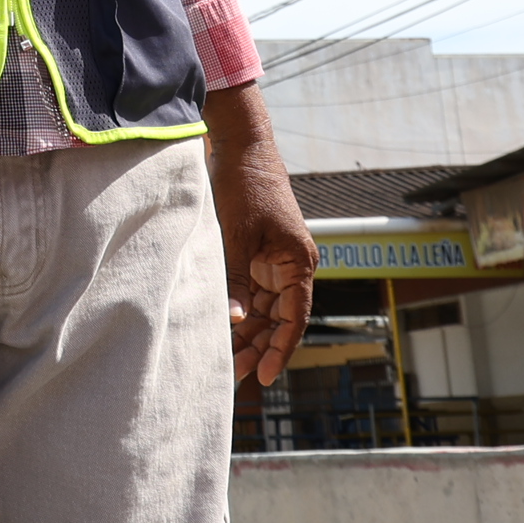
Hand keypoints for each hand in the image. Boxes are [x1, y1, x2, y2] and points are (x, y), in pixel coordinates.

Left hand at [205, 83, 315, 388]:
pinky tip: (223, 328)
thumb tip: (234, 321)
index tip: (264, 376)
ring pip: (265, 309)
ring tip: (227, 359)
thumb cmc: (245, 186)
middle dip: (260, 346)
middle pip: (279, 319)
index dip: (280, 349)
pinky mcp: (258, 255)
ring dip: (248, 332)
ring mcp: (275, 261)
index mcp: (299, 262)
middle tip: (235, 373)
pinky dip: (240, 310)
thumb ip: (236, 279)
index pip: (294, 318)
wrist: (240, 146)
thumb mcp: (237, 235)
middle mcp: (293, 266)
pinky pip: (252, 292)